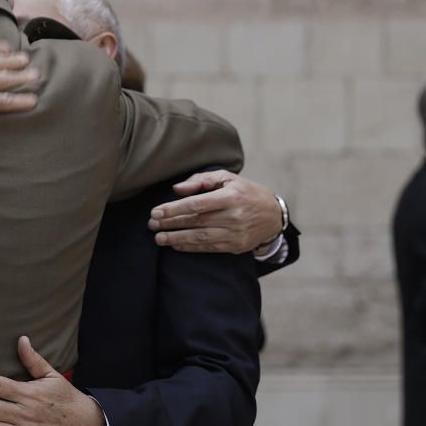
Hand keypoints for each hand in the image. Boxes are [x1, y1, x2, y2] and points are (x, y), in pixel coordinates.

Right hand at [0, 36, 38, 135]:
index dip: (0, 48)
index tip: (6, 49)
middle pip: (2, 61)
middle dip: (16, 61)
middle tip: (26, 60)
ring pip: (8, 79)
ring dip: (23, 77)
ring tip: (34, 76)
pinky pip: (5, 102)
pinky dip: (20, 102)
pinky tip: (32, 101)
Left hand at [148, 170, 281, 253]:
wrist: (273, 216)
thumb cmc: (246, 192)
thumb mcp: (228, 178)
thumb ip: (201, 180)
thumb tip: (177, 189)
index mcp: (231, 197)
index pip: (197, 204)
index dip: (174, 209)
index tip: (156, 212)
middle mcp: (234, 216)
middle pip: (195, 221)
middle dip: (170, 223)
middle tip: (152, 224)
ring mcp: (235, 234)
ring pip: (199, 237)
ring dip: (176, 238)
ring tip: (159, 238)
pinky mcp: (235, 246)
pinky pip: (208, 248)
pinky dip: (189, 247)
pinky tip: (175, 245)